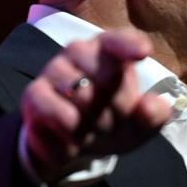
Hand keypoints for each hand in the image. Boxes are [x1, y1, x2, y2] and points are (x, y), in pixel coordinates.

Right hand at [20, 28, 171, 183]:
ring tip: (91, 132)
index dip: (130, 45)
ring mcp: (53, 70)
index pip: (117, 41)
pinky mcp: (34, 94)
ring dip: (94, 126)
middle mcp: (78, 52)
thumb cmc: (110, 122)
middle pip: (107, 78)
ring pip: (83, 98)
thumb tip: (151, 106)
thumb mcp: (138, 125)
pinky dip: (72, 137)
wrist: (71, 145)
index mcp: (108, 51)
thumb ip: (153, 115)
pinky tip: (73, 140)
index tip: (144, 53)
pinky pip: (58, 115)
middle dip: (117, 110)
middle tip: (111, 122)